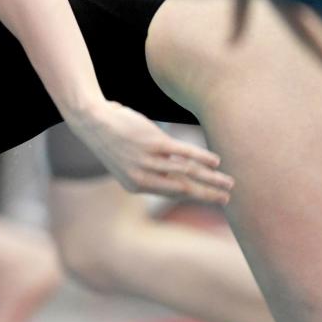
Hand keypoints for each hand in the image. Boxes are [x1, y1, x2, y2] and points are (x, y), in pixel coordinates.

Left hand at [66, 100, 233, 204]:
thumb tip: (174, 176)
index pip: (172, 193)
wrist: (92, 121)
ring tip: (229, 182)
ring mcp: (148, 160)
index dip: (194, 196)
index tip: (211, 199)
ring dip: (211, 179)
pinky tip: (216, 162)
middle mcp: (143, 177)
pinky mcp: (154, 143)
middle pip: (184, 189)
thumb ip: (149, 172)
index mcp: (136, 186)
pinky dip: (202, 157)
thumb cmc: (112, 140)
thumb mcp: (126, 162)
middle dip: (208, 196)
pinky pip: (184, 153)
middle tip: (228, 200)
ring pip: (187, 173)